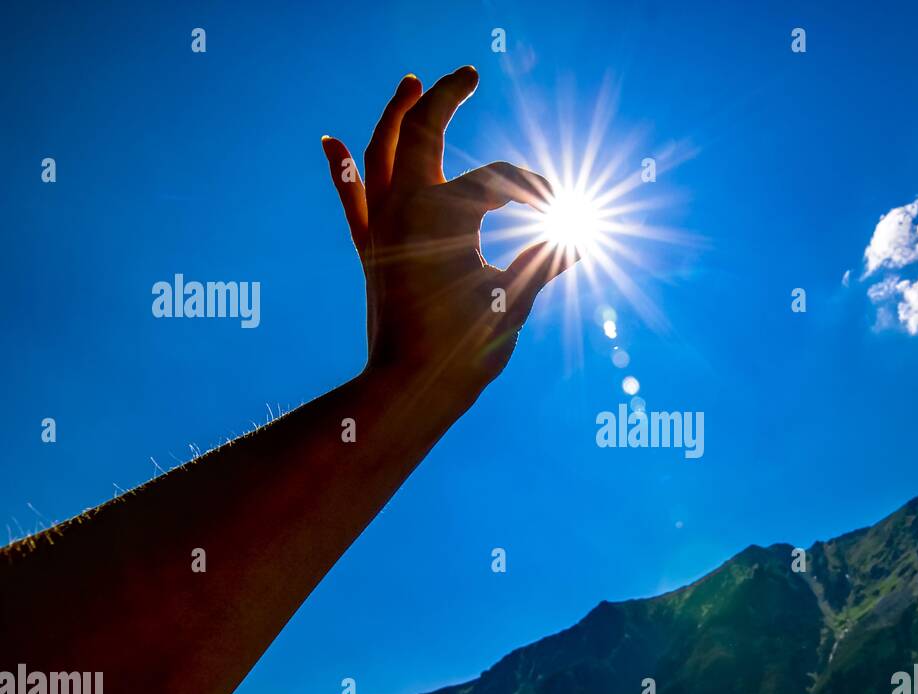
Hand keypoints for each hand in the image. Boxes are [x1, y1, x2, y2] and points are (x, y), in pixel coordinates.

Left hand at [321, 66, 575, 415]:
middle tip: (467, 73)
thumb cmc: (464, 350)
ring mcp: (382, 226)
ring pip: (381, 152)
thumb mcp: (514, 301)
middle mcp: (406, 208)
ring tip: (410, 83)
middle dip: (446, 97)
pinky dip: (342, 169)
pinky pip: (351, 199)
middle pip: (423, 132)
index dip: (534, 190)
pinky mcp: (370, 250)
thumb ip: (544, 261)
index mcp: (445, 215)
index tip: (559, 212)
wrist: (407, 389)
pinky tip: (331, 142)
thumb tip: (580, 241)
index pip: (498, 181)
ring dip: (395, 113)